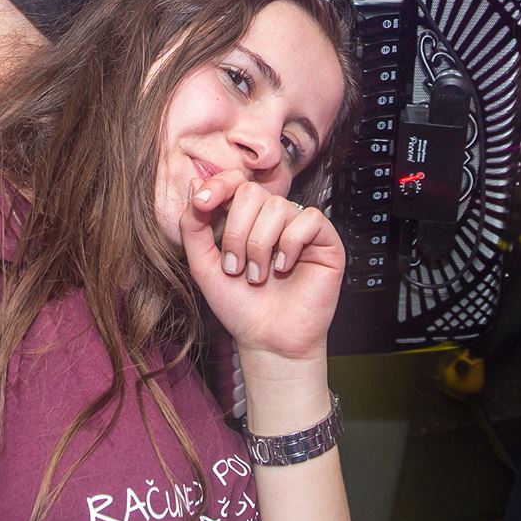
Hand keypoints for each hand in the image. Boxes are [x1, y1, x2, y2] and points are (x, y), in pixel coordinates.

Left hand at [179, 174, 343, 363]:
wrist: (266, 339)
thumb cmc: (239, 305)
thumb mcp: (204, 264)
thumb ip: (194, 226)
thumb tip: (196, 183)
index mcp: (246, 217)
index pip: (235, 181)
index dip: (218, 185)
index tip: (203, 204)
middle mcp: (274, 217)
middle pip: (252, 192)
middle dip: (236, 231)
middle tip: (235, 267)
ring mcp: (300, 227)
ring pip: (277, 206)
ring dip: (259, 245)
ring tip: (257, 275)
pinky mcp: (326, 240)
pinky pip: (309, 219)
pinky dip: (291, 244)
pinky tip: (284, 268)